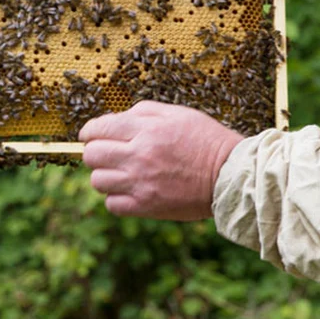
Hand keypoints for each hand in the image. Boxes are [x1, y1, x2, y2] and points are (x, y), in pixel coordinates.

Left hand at [79, 101, 243, 219]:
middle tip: (108, 153)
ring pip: (97, 181)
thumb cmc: (206, 140)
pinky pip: (111, 204)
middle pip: (92, 155)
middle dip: (96, 152)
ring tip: (121, 172)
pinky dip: (116, 198)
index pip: (98, 129)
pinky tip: (129, 190)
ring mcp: (141, 183)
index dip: (90, 131)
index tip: (91, 135)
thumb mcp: (178, 113)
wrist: (229, 175)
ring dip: (105, 175)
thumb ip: (143, 111)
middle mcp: (139, 156)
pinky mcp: (146, 206)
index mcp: (146, 129)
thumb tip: (115, 119)